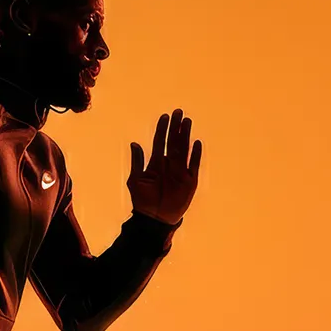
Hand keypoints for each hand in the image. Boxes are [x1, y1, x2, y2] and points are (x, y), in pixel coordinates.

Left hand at [127, 108, 201, 226]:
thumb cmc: (143, 201)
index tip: (165, 116)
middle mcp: (169, 165)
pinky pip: (194, 165)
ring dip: (185, 135)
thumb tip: (135, 143)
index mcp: (156, 163)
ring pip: (184, 149)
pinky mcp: (189, 181)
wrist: (154, 218)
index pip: (160, 142)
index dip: (162, 129)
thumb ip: (137, 161)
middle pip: (173, 142)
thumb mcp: (136, 180)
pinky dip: (195, 154)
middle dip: (175, 127)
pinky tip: (196, 142)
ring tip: (187, 121)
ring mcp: (180, 172)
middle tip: (178, 112)